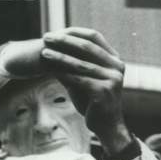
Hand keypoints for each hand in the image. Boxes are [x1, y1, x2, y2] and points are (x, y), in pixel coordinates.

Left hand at [40, 27, 133, 155]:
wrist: (106, 126)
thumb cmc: (92, 102)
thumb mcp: (83, 79)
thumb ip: (72, 65)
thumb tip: (52, 48)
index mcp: (114, 59)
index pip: (94, 37)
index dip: (73, 33)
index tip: (54, 32)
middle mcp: (116, 66)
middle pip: (87, 47)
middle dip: (64, 41)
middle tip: (46, 38)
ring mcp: (112, 79)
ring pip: (81, 64)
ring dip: (60, 57)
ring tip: (44, 53)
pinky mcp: (104, 92)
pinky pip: (79, 80)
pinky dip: (63, 74)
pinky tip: (49, 70)